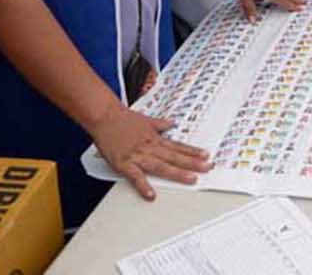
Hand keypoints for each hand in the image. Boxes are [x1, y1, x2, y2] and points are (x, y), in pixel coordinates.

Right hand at [87, 104, 210, 199]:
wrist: (104, 116)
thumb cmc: (123, 118)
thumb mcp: (146, 120)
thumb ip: (159, 124)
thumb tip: (171, 124)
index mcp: (155, 139)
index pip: (178, 147)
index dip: (193, 152)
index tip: (206, 156)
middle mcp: (150, 147)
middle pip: (174, 157)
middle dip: (192, 163)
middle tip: (207, 168)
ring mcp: (138, 156)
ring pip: (161, 166)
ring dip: (177, 173)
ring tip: (191, 179)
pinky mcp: (124, 163)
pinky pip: (135, 176)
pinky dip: (143, 185)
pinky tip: (151, 195)